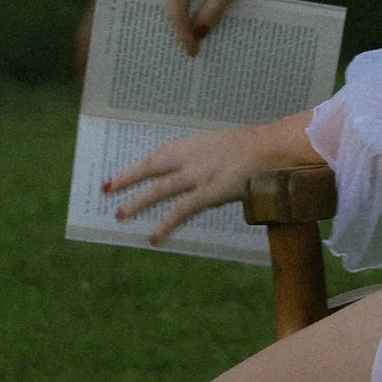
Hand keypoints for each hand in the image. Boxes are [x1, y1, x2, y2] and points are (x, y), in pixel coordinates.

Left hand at [102, 112, 329, 245]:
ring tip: (120, 215)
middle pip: (152, 167)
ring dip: (138, 202)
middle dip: (127, 178)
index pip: (159, 154)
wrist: (276, 148)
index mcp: (195, 144)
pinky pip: (182, 210)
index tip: (119, 175)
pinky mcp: (210, 192)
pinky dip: (165, 223)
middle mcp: (191, 157)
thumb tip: (199, 170)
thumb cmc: (257, 149)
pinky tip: (153, 236)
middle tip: (106, 189)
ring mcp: (199, 175)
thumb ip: (209, 158)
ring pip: (160, 189)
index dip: (138, 165)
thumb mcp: (226, 148)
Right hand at [162, 0, 272, 57]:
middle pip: (173, 2)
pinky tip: (200, 13)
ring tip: (194, 36)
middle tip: (191, 49)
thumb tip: (198, 34)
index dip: (183, 34)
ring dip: (189, 12)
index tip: (192, 53)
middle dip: (183, 24)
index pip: (175, 10)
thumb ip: (211, 13)